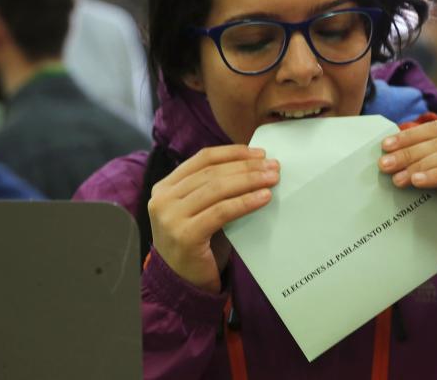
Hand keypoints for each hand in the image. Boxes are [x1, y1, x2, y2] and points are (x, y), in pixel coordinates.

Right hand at [147, 145, 279, 292]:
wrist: (183, 284)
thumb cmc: (199, 245)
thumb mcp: (200, 210)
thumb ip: (214, 188)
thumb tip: (255, 165)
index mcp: (165, 187)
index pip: (203, 159)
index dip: (233, 153)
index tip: (259, 154)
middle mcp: (163, 199)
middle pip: (212, 172)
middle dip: (246, 167)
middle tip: (273, 166)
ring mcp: (171, 217)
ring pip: (217, 189)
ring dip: (249, 181)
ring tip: (272, 179)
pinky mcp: (185, 235)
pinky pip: (222, 212)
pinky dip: (245, 202)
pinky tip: (264, 198)